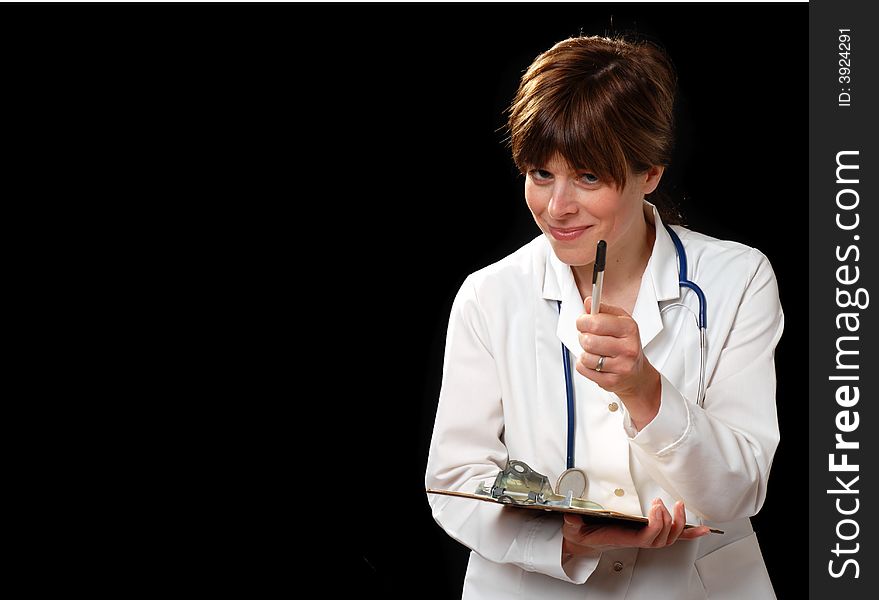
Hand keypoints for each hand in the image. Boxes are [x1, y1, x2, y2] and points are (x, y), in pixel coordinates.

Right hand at [562, 498, 709, 557]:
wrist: (584, 542)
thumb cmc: (583, 534)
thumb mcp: (573, 529)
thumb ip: (573, 524)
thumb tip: (573, 517)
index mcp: (624, 538)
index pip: (647, 537)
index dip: (656, 524)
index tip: (655, 506)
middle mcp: (638, 540)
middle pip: (663, 537)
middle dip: (668, 520)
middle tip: (662, 502)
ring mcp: (645, 538)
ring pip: (670, 537)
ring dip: (680, 523)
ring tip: (680, 506)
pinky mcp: (648, 533)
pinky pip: (674, 536)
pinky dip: (690, 534)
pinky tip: (703, 530)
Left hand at [575, 296, 660, 427]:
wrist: (637, 374)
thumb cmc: (626, 345)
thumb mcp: (620, 322)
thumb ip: (603, 310)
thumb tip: (589, 302)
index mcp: (629, 329)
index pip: (596, 322)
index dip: (583, 321)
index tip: (582, 322)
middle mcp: (627, 348)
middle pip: (588, 340)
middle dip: (583, 338)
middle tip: (587, 338)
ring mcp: (620, 366)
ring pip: (585, 356)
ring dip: (584, 353)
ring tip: (593, 352)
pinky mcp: (611, 381)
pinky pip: (583, 369)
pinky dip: (584, 365)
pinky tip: (594, 363)